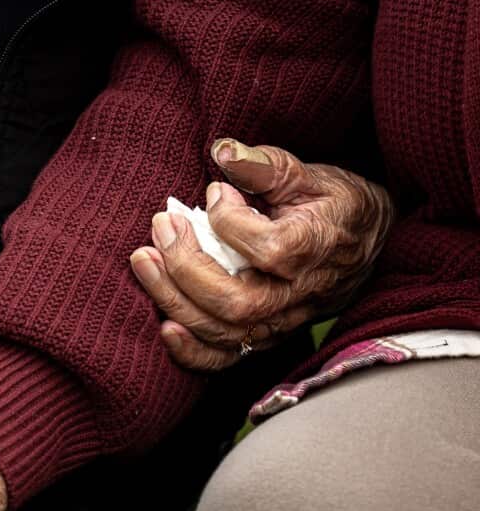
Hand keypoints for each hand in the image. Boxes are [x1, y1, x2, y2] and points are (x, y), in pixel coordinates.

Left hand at [129, 139, 393, 370]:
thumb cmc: (331, 204)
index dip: (229, 221)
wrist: (366, 242)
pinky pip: (227, 360)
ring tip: (144, 261)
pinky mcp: (267, 338)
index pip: (266, 248)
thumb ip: (265, 165)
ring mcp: (283, 322)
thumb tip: (223, 150)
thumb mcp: (309, 175)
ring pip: (225, 331)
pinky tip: (165, 326)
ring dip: (174, 299)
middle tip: (161, 226)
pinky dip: (192, 351)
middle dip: (185, 266)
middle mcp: (300, 295)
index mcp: (316, 248)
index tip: (214, 193)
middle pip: (236, 301)